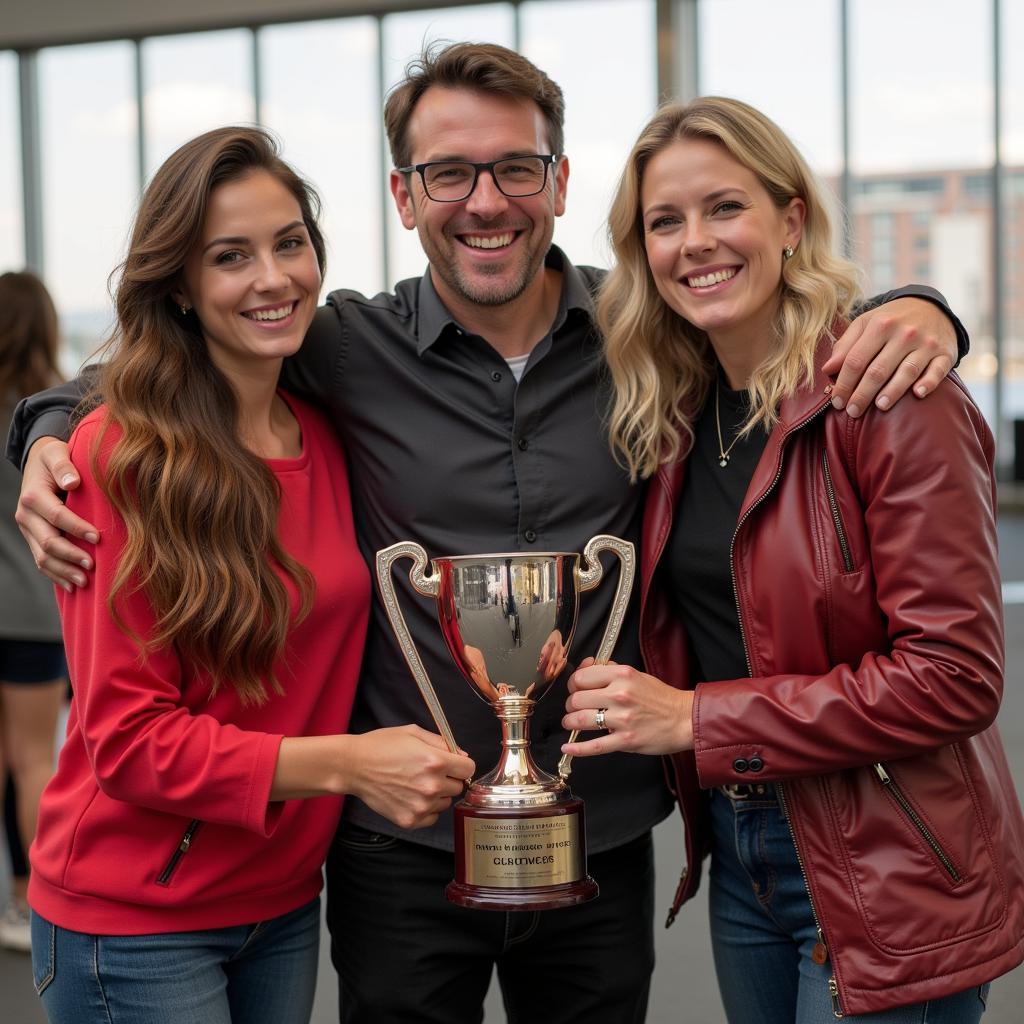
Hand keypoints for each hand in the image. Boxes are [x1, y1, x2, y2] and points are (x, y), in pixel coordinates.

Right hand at [14, 437, 98, 589]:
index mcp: (33, 496)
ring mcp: (27, 529)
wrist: (39, 464)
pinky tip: (72, 586)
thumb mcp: (57, 453)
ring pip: (42, 557)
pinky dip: (56, 575)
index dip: (77, 528)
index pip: (56, 516)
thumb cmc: (54, 458)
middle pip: (47, 542)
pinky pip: (41, 560)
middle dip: (71, 556)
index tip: (99, 538)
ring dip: (64, 571)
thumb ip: (64, 467)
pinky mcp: (32, 538)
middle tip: (94, 566)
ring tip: (85, 581)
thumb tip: (72, 483)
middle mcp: (26, 515)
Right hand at [346, 725, 474, 830]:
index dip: (460, 764)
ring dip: (437, 795)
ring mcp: (421, 806)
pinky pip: (432, 817)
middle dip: (448, 778)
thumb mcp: (414, 733)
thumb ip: (442, 743)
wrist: (354, 766)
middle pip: (458, 786)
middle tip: (427, 772)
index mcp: (435, 761)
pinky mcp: (410, 820)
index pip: (469, 768)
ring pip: (446, 802)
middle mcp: (432, 786)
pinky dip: (426, 809)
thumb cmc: (382, 746)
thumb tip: (462, 756)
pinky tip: (411, 796)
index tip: (451, 764)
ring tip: (415, 783)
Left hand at [560, 658, 693, 757]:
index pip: (581, 677)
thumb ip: (609, 669)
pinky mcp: (626, 740)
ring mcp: (623, 719)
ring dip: (570, 722)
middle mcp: (620, 695)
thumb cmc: (660, 697)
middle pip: (576, 699)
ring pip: (580, 720)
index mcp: (622, 675)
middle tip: (574, 708)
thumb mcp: (635, 674)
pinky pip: (594, 746)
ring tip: (571, 723)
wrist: (684, 719)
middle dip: (570, 705)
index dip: (573, 684)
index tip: (575, 689)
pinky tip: (568, 747)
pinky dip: (577, 748)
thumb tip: (586, 666)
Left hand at [822, 297, 956, 416]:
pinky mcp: (945, 353)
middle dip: (862, 394)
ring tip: (879, 407)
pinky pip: (937, 371)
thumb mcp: (865, 323)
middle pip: (878, 370)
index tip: (836, 402)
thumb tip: (827, 369)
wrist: (931, 306)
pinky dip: (928, 382)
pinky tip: (917, 394)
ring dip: (892, 392)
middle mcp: (904, 334)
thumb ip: (845, 345)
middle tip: (852, 412)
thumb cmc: (890, 320)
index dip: (844, 383)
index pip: (856, 360)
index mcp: (880, 325)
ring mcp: (926, 344)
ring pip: (906, 372)